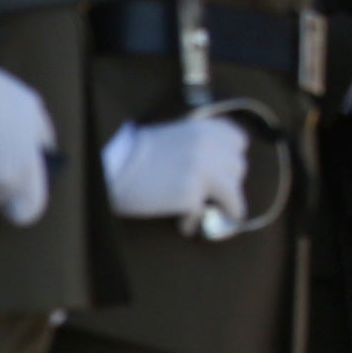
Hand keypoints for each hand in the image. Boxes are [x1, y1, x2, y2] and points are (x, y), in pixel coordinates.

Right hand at [102, 112, 250, 228]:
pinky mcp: (191, 194)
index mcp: (207, 129)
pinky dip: (194, 221)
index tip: (225, 171)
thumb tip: (219, 169)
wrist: (112, 163)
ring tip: (214, 215)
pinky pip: (202, 213)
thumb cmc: (137, 152)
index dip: (232, 159)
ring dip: (226, 207)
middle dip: (229, 183)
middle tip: (214, 195)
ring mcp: (203, 170)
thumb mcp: (176, 136)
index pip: (239, 143)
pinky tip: (183, 224)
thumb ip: (202, 146)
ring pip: (233, 195)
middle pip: (238, 169)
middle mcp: (211, 146)